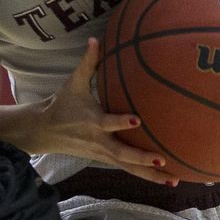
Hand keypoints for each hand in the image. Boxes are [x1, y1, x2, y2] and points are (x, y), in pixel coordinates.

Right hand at [41, 39, 179, 184]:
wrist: (45, 131)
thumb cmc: (63, 103)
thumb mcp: (73, 82)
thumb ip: (87, 62)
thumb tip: (96, 39)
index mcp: (92, 121)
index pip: (107, 123)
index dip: (120, 122)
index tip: (137, 119)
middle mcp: (99, 141)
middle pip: (121, 154)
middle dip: (141, 158)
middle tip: (162, 159)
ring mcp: (102, 154)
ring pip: (128, 168)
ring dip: (150, 175)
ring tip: (174, 180)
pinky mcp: (106, 160)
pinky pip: (128, 170)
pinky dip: (146, 176)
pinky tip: (167, 179)